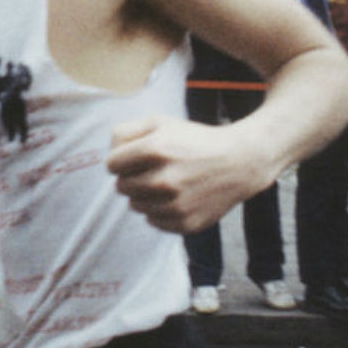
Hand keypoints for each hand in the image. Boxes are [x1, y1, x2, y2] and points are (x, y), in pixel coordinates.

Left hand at [106, 115, 269, 233]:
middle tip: (152, 169)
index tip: (134, 157)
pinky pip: (152, 220)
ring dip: (144, 194)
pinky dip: (159, 210)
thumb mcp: (160, 123)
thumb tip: (108, 159)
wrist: (240, 162)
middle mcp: (165, 180)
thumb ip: (124, 133)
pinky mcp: (185, 223)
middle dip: (131, 177)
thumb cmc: (193, 140)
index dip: (120, 159)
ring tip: (166, 182)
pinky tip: (177, 196)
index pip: (111, 165)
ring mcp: (176, 205)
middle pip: (121, 187)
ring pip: (135, 205)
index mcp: (156, 150)